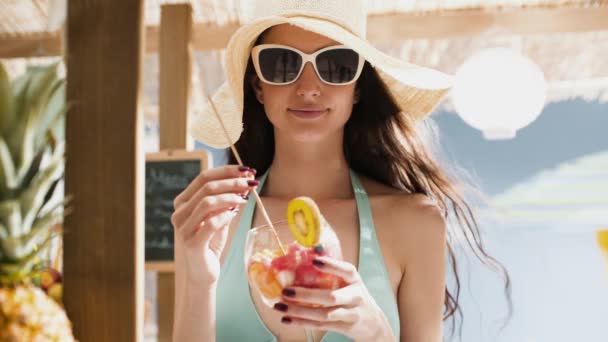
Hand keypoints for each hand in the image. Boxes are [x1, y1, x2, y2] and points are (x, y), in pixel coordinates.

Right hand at [171, 165, 256, 282]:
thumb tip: (243, 182)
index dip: (226, 171)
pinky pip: (211, 223)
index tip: (247, 170)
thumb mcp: (219, 218)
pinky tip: (235, 214)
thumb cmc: (210, 243)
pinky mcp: (192, 244)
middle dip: (232, 182)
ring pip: (207, 203)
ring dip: (230, 197)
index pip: (203, 177)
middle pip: (207, 187)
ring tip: (245, 197)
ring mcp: (183, 229)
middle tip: (251, 182)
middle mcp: (179, 213)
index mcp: (183, 203)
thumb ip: (226, 201)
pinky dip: (225, 216)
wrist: (203, 274)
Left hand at [273, 256, 394, 341]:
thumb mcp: (349, 283)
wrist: (373, 324)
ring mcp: (351, 314)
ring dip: (299, 311)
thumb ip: (332, 273)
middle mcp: (355, 297)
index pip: (346, 270)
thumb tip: (302, 255)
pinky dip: (302, 323)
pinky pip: (321, 326)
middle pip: (330, 297)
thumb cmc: (354, 297)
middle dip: (306, 295)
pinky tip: (287, 319)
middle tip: (285, 291)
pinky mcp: (344, 327)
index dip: (331, 265)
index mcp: (355, 280)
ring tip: (280, 306)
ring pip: (323, 314)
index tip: (314, 260)